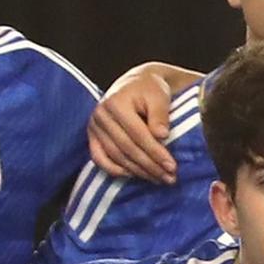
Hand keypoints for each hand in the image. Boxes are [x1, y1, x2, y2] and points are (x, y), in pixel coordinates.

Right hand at [87, 63, 191, 183]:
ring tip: (158, 179)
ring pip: (115, 156)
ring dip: (137, 171)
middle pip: (126, 148)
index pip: (138, 134)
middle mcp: (100, 115)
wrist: (134, 84)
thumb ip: (160, 115)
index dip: (155, 152)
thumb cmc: (150, 90)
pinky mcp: (92, 136)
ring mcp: (93, 126)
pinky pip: (99, 158)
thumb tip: (161, 136)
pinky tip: (134, 175)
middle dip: (149, 166)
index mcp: (116, 103)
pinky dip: (115, 170)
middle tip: (169, 178)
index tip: (172, 166)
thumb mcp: (159, 96)